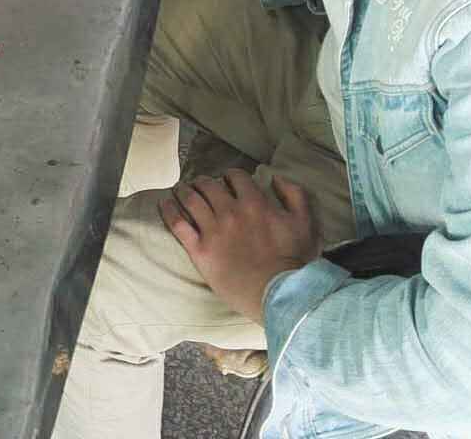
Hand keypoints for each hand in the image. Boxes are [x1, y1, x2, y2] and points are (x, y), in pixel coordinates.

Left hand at [159, 170, 321, 322]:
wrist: (279, 294)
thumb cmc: (295, 261)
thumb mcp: (305, 223)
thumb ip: (294, 194)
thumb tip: (275, 177)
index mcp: (254, 203)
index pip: (235, 176)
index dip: (231, 176)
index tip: (228, 182)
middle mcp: (230, 212)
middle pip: (208, 185)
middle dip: (204, 181)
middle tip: (201, 184)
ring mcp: (212, 230)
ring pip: (190, 199)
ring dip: (184, 190)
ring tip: (181, 189)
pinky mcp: (200, 250)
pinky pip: (178, 224)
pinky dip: (169, 210)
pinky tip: (164, 203)